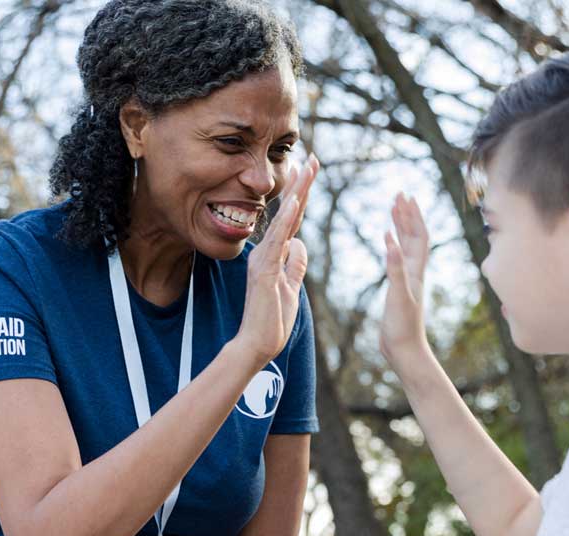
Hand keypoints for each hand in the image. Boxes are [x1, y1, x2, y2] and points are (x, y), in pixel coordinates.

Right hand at [235, 154, 319, 365]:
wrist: (257, 345)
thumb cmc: (272, 320)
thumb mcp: (292, 288)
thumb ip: (295, 265)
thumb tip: (300, 244)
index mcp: (275, 254)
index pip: (293, 219)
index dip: (301, 194)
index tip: (308, 170)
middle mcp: (267, 251)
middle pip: (289, 212)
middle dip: (301, 184)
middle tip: (312, 157)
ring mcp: (264, 259)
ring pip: (283, 219)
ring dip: (296, 193)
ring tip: (307, 169)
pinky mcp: (263, 270)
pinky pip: (277, 240)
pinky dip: (286, 220)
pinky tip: (294, 202)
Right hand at [380, 192, 430, 365]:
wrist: (404, 351)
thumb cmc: (403, 327)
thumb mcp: (398, 296)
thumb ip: (395, 269)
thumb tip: (391, 241)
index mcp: (416, 271)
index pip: (418, 236)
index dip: (413, 216)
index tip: (405, 197)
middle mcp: (414, 272)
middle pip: (414, 236)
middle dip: (407, 215)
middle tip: (398, 195)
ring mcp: (407, 279)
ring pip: (406, 246)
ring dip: (401, 226)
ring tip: (393, 209)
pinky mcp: (399, 288)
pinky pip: (398, 259)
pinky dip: (393, 245)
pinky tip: (388, 242)